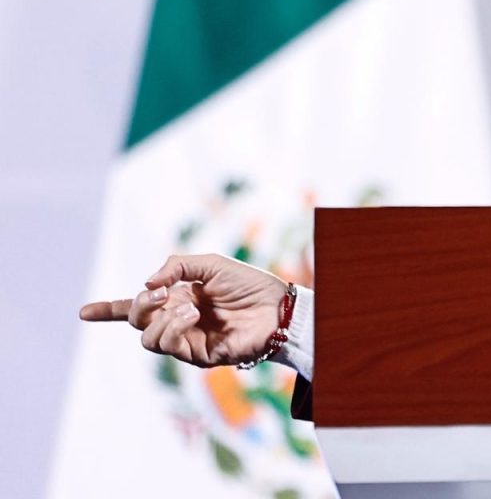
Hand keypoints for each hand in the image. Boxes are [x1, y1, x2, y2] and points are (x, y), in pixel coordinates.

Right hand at [78, 253, 288, 367]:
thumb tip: (147, 283)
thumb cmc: (249, 285)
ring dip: (161, 320)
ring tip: (189, 308)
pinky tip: (191, 317)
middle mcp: (178, 320)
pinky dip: (173, 329)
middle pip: (138, 320)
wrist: (277, 308)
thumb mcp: (211, 264)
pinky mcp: (197, 355)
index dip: (109, 310)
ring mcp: (186, 339)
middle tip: (161, 294)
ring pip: (148, 338)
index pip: (137, 307)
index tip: (84, 313)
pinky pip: (168, 346)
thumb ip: (178, 266)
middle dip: (141, 305)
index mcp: (178, 298)